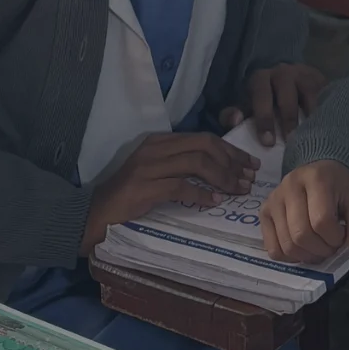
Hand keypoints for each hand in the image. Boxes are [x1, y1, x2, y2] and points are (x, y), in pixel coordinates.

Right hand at [81, 132, 259, 250]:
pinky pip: (181, 186)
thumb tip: (221, 170)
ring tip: (238, 190)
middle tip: (249, 178)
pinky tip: (215, 202)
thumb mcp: (158, 171)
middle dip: (232, 161)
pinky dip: (202, 194)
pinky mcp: (145, 187)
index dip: (231, 150)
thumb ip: (183, 165)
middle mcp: (156, 148)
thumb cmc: (131, 193)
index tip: (249, 163)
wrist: (98, 211)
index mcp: (160, 141)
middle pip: (204, 146)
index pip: (204, 138)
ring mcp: (149, 167)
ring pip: (197, 163)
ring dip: (223, 177)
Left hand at [220, 63, 325, 146]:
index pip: (259, 95)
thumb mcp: (248, 107)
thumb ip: (235, 115)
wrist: (294, 85)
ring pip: (306, 91)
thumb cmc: (267, 103)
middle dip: (288, 118)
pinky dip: (322, 108)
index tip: (268, 142)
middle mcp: (281, 73)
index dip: (263, 118)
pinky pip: (322, 93)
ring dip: (308, 113)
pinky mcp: (320, 79)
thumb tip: (234, 121)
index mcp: (259, 79)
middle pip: (284, 93)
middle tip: (289, 141)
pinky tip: (323, 124)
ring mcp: (302, 74)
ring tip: (308, 134)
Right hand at [261, 160, 348, 262]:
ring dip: (307, 255)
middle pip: (301, 235)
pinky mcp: (263, 213)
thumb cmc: (340, 186)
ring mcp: (273, 200)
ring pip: (287, 245)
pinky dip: (289, 257)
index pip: (322, 221)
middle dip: (322, 250)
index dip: (335, 238)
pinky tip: (302, 249)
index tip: (342, 235)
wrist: (320, 170)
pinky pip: (272, 248)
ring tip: (319, 246)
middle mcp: (289, 187)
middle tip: (331, 245)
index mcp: (316, 179)